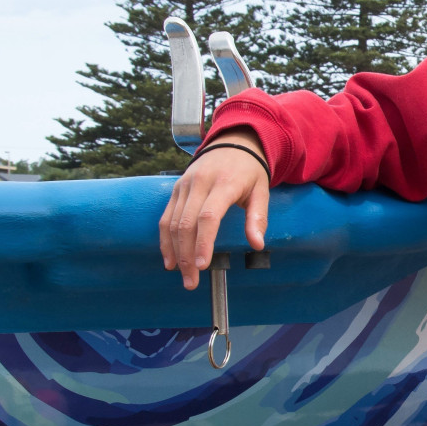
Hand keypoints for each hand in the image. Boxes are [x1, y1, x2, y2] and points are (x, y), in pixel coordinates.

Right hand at [159, 127, 269, 289]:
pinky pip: (166, 217)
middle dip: (187, 256)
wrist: (233, 143)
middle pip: (186, 224)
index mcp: (224, 184)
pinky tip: (170, 259)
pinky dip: (165, 240)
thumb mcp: (262, 191)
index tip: (202, 266)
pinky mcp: (176, 189)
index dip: (203, 242)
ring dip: (174, 252)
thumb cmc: (249, 172)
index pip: (208, 216)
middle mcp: (200, 183)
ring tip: (182, 275)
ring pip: (172, 222)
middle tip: (191, 282)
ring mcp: (185, 185)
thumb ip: (258, 218)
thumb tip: (256, 244)